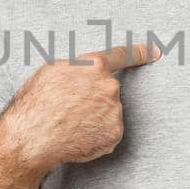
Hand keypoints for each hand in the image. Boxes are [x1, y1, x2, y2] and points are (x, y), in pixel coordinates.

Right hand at [0, 41, 158, 171]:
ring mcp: (114, 111)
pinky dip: (96, 134)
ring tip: (69, 123)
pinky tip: (78, 135)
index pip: (123, 55)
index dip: (141, 52)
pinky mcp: (114, 134)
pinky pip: (108, 131)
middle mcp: (110, 87)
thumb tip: (87, 72)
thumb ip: (79, 68)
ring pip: (108, 112)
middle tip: (70, 108)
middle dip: (93, 98)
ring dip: (94, 117)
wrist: (32, 137)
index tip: (157, 52)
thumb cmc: (36, 103)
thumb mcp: (52, 71)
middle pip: (108, 90)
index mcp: (95, 66)